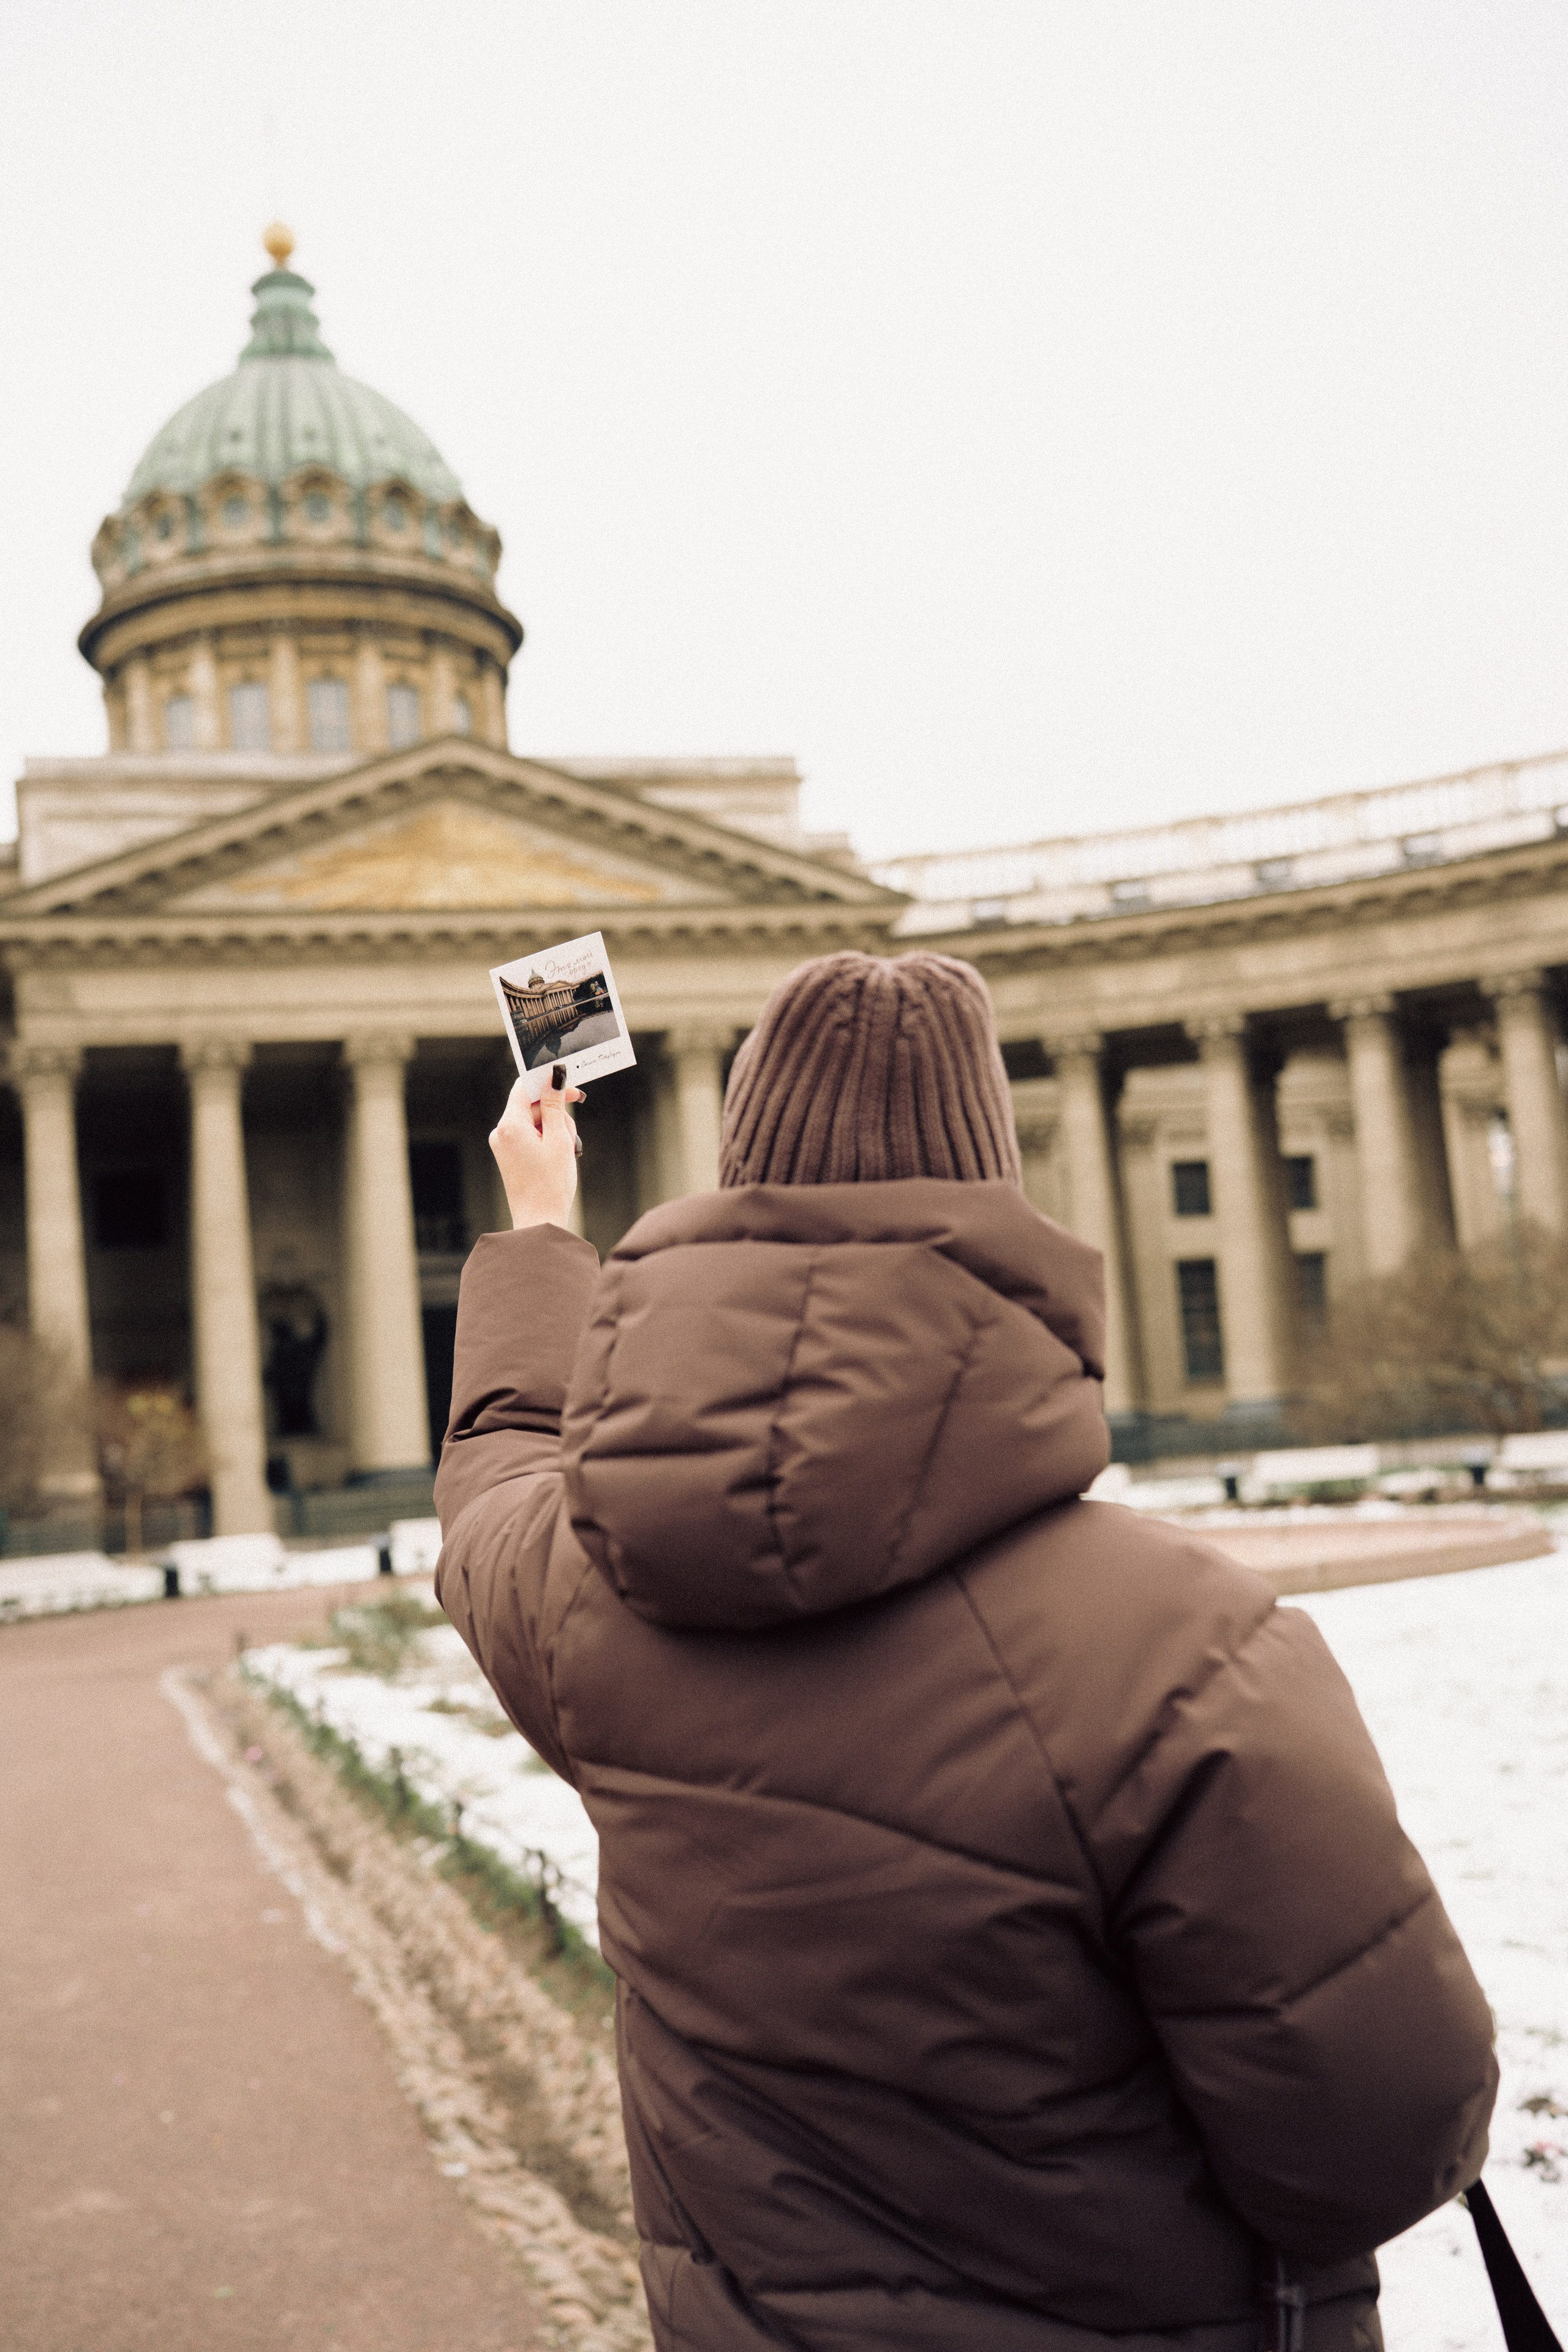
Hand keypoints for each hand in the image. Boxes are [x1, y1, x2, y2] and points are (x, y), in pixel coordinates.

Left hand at [490, 1066, 584, 1230]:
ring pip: (533, 1120)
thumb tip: (554, 1076)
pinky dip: (546, 1139)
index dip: (546, 1080)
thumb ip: (555, 1105)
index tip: (567, 1081)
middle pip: (531, 1104)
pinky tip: (559, 1155)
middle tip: (571, 1132)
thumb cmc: (551, 1184)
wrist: (539, 1221)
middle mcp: (501, 1132)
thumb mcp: (558, 1139)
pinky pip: (529, 1135)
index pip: (524, 1087)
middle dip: (555, 1112)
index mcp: (510, 1125)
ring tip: (566, 1151)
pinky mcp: (509, 1155)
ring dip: (554, 1128)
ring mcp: (503, 1144)